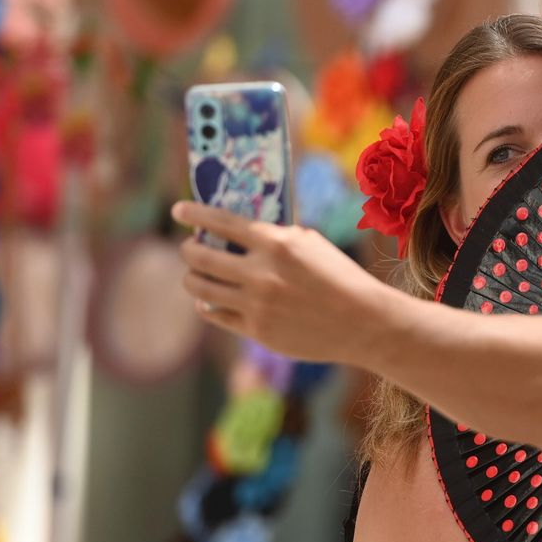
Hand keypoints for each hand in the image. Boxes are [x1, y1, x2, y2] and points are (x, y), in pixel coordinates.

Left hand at [173, 202, 387, 364]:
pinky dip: (209, 304)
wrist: (363, 322)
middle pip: (199, 256)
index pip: (220, 222)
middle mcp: (260, 273)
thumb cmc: (341, 278)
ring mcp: (256, 305)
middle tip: (190, 248)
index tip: (178, 211)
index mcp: (276, 244)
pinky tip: (211, 300)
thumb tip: (241, 231)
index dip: (193, 214)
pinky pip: (215, 313)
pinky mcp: (257, 331)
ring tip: (196, 275)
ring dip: (192, 277)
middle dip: (189, 249)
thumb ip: (276, 237)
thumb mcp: (312, 244)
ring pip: (199, 287)